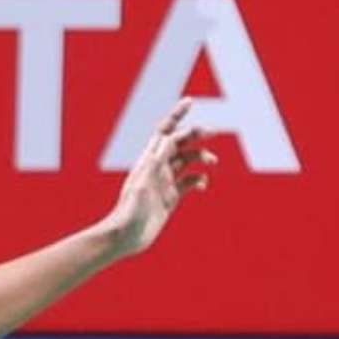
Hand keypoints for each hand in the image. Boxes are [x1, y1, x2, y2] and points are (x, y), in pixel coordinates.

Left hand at [102, 97, 217, 258]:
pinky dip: (199, 180)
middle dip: (196, 134)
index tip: (190, 101)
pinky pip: (189, 182)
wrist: (126, 237)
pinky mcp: (171, 198)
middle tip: (212, 131)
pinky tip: (203, 185)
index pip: (165, 131)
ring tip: (212, 163)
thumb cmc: (130, 211)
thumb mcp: (144, 183)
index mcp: (149, 160)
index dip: (176, 115)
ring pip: (188, 161)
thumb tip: (168, 137)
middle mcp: (157, 168)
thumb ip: (155, 161)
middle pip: (180, 143)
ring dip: (202, 157)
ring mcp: (165, 182)